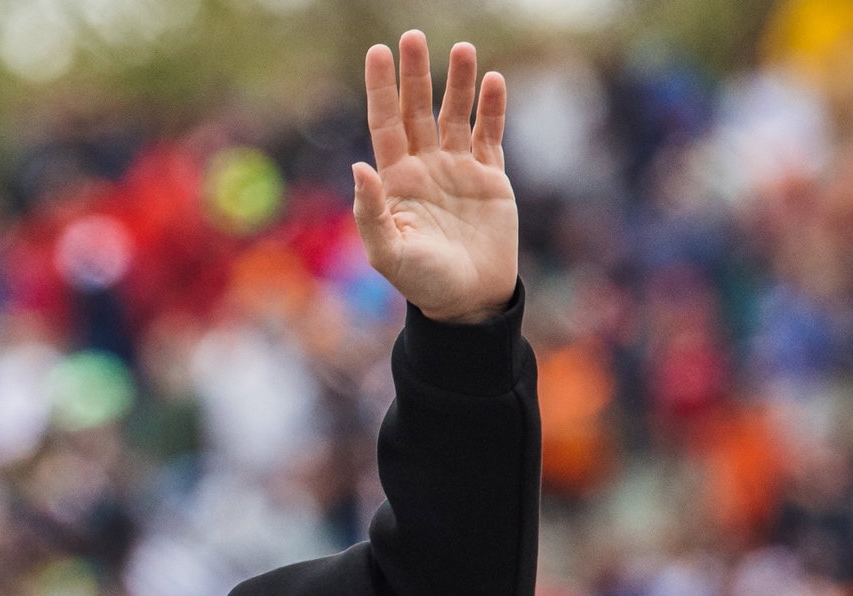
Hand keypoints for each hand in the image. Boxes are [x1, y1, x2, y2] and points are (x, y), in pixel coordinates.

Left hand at [353, 32, 516, 324]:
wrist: (468, 302)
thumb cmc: (423, 283)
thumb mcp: (389, 253)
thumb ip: (370, 212)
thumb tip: (357, 166)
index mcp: (396, 181)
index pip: (385, 124)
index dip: (381, 88)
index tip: (378, 53)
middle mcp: (425, 167)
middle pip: (417, 110)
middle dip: (415, 74)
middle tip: (413, 36)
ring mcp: (458, 170)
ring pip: (455, 115)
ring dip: (458, 83)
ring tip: (461, 50)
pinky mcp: (490, 179)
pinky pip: (491, 135)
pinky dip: (493, 109)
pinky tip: (494, 81)